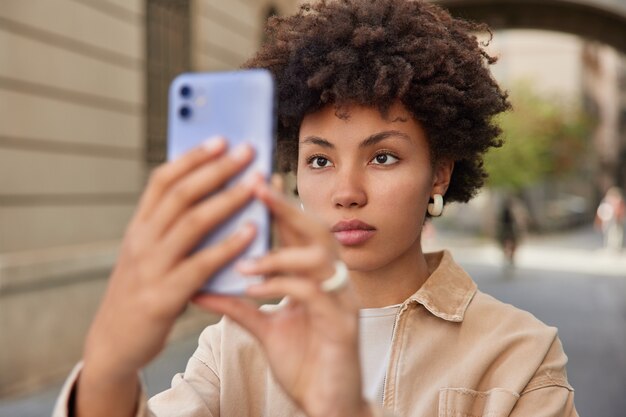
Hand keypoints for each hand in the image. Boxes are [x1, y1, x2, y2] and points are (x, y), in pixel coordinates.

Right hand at [78, 138, 259, 415]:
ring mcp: (151, 267)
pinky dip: (229, 245)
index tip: (220, 139)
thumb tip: (212, 196)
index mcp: (139, 227)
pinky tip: (252, 231)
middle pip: (181, 194)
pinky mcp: (164, 296)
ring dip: (228, 198)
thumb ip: (170, 228)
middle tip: (247, 151)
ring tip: (256, 182)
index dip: (192, 158)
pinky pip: (202, 264)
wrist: (114, 343)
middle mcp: (142, 240)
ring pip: (193, 222)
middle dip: (216, 168)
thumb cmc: (141, 292)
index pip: (162, 181)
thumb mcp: (147, 254)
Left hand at [193, 182, 371, 416]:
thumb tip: (199, 285)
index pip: (298, 232)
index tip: (252, 181)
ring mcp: (342, 301)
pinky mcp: (343, 325)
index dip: (278, 205)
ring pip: (320, 257)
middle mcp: (333, 282)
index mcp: (316, 278)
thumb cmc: (302, 361)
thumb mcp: (263, 328)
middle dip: (285, 207)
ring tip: (245, 260)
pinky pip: (314, 294)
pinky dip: (282, 286)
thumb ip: (236, 304)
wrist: (326, 403)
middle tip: (254, 187)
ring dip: (280, 252)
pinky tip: (254, 288)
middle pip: (315, 231)